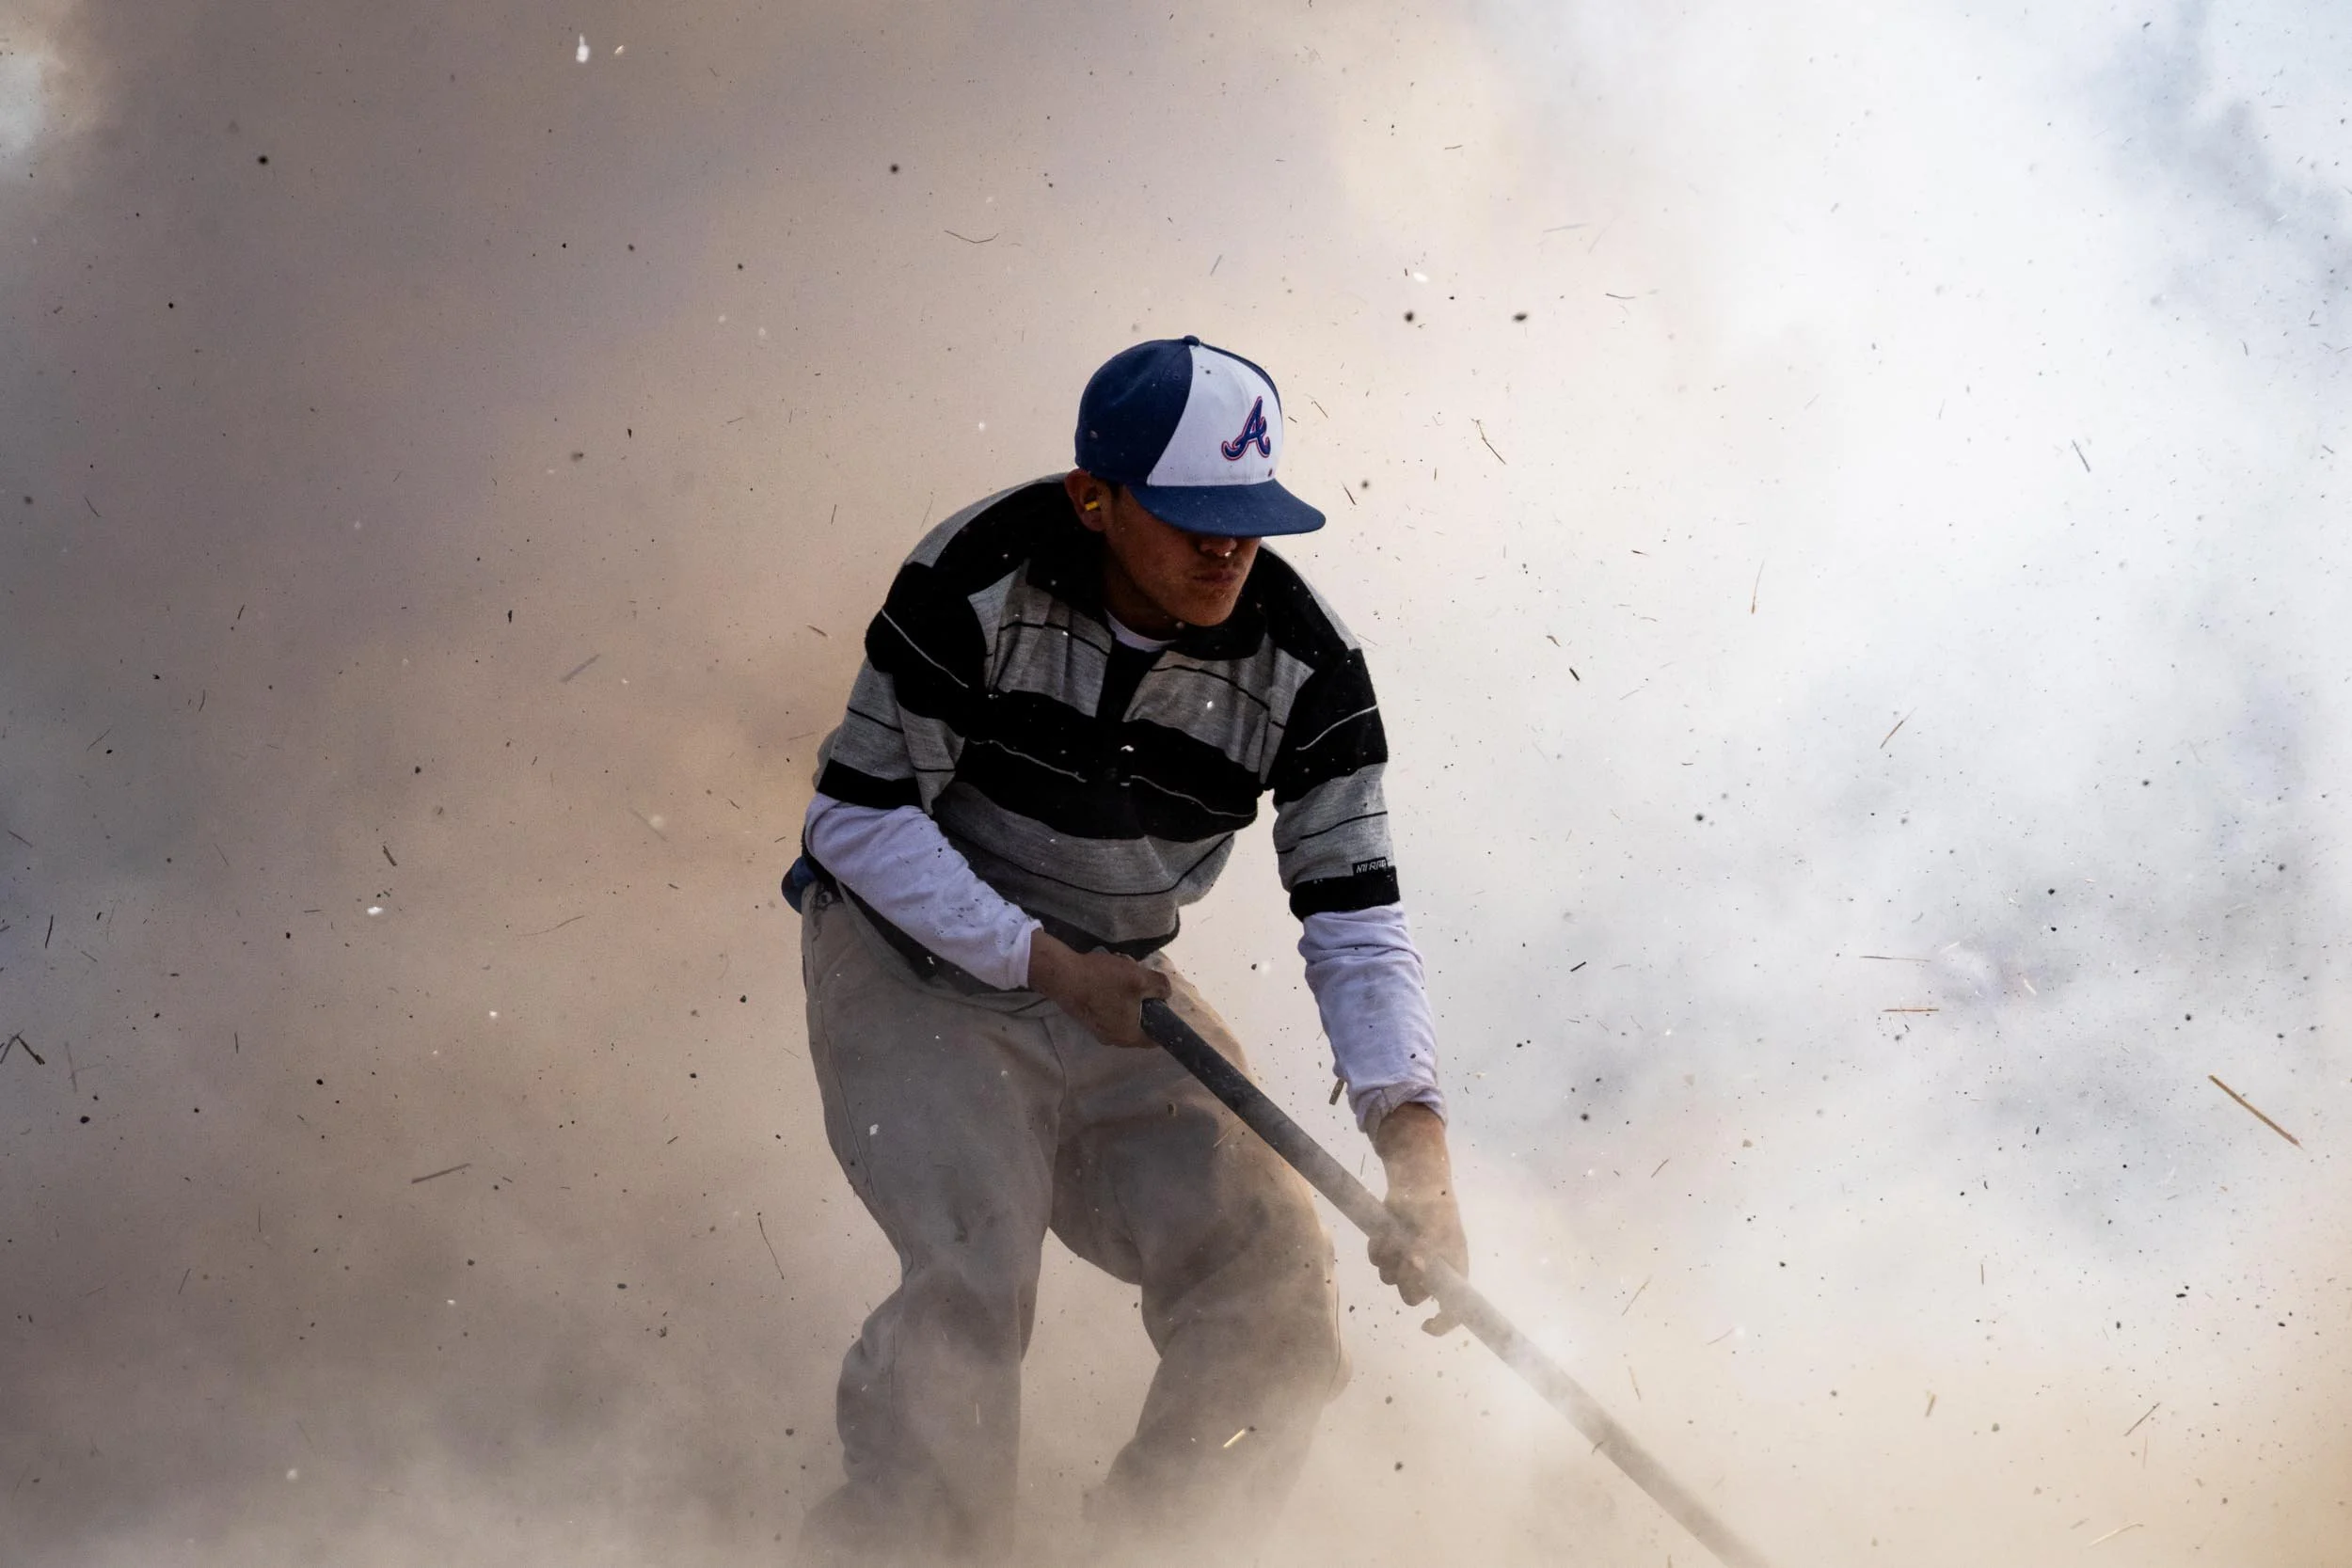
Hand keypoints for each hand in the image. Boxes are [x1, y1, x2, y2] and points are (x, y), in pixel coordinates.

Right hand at [1025, 932, 1171, 1048]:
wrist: (1062, 975)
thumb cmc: (1103, 981)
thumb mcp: (1139, 978)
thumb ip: (1160, 986)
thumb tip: (1165, 993)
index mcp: (1128, 1037)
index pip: (1154, 1039)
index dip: (1163, 1022)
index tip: (1163, 1002)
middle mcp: (1113, 1038)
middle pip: (1139, 1023)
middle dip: (1143, 1000)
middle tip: (1141, 980)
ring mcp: (1097, 1029)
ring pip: (1123, 1012)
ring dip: (1127, 993)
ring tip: (1123, 971)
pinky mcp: (1087, 1018)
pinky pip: (1109, 1008)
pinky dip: (1112, 993)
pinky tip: (1108, 974)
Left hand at [1367, 1102, 1468, 1334]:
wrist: (1413, 1178)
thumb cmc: (1433, 1202)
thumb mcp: (1433, 1225)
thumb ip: (1426, 1250)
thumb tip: (1417, 1270)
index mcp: (1453, 1270)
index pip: (1455, 1309)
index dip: (1444, 1324)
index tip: (1426, 1325)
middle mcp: (1432, 1271)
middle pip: (1412, 1297)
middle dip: (1404, 1279)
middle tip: (1405, 1258)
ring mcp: (1409, 1261)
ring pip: (1389, 1278)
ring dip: (1388, 1259)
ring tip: (1395, 1234)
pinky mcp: (1390, 1250)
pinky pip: (1376, 1261)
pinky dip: (1377, 1247)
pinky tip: (1384, 1231)